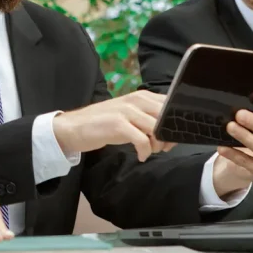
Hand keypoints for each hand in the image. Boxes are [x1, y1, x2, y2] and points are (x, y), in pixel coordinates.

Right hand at [52, 90, 175, 160]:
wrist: (75, 126)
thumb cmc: (104, 123)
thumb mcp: (129, 114)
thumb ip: (149, 116)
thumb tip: (171, 130)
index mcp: (142, 96)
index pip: (171, 104)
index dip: (177, 122)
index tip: (172, 136)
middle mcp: (137, 100)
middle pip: (167, 117)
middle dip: (169, 135)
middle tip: (163, 147)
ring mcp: (127, 111)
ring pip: (157, 129)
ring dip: (158, 145)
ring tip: (150, 151)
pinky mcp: (118, 124)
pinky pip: (143, 141)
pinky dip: (145, 152)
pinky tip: (141, 156)